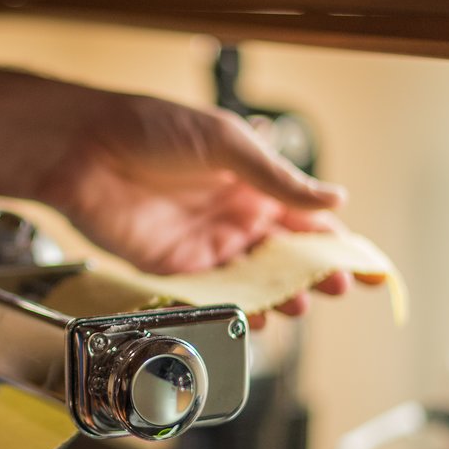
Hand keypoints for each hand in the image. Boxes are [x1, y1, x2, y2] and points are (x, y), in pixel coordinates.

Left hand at [36, 94, 354, 322]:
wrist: (84, 150)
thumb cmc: (149, 129)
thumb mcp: (225, 143)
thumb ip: (276, 178)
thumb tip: (335, 198)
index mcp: (252, 182)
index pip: (307, 218)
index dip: (337, 243)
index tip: (363, 267)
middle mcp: (233, 216)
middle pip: (285, 257)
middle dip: (312, 275)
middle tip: (331, 289)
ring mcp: (205, 244)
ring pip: (253, 282)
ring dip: (278, 296)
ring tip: (296, 305)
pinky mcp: (173, 269)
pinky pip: (212, 296)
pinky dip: (234, 310)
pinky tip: (252, 319)